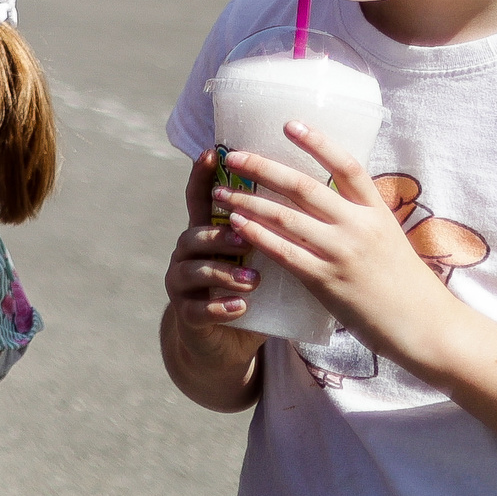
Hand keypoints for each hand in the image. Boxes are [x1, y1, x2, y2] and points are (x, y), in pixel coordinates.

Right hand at [163, 149, 261, 347]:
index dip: (202, 175)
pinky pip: (198, 309)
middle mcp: (189, 254)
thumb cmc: (251, 293)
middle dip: (219, 233)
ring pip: (193, 269)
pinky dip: (221, 307)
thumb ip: (271, 232)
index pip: (200, 198)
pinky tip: (242, 307)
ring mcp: (183, 284)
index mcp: (208, 233)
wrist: (225, 343)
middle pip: (193, 232)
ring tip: (253, 281)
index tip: (214, 152)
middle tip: (246, 238)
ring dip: (224, 273)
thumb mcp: (260, 259)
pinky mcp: (188, 316)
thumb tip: (313, 196)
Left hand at [217, 120, 451, 363]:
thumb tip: (325, 200)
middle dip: (263, 168)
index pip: (346, 166)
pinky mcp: (327, 281)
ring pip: (285, 216)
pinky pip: (283, 251)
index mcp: (377, 212)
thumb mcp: (389, 239)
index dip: (318, 142)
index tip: (289, 123)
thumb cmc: (406, 285)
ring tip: (223, 192)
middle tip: (234, 156)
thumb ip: (359, 219)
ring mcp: (342, 253)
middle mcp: (359, 226)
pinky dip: (257, 235)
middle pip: (304, 186)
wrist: (426, 327)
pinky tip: (237, 225)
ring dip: (248, 201)